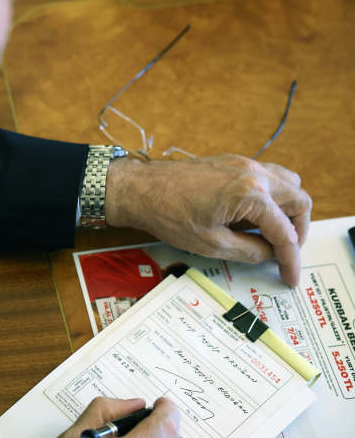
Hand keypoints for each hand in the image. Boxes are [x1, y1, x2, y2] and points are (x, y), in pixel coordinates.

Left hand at [105, 155, 311, 285]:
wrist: (139, 189)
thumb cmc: (167, 213)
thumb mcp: (211, 244)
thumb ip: (248, 251)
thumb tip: (269, 254)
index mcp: (250, 194)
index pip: (284, 231)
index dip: (290, 258)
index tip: (290, 275)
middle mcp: (252, 173)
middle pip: (298, 200)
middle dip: (298, 231)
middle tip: (286, 253)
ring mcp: (242, 163)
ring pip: (287, 183)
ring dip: (288, 210)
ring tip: (274, 234)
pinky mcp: (231, 162)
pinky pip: (266, 176)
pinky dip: (271, 197)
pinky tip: (254, 217)